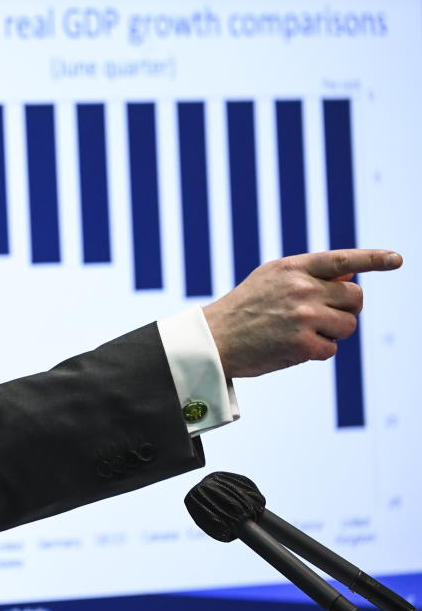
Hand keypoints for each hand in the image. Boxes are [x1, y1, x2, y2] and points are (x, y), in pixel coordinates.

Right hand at [202, 249, 401, 377]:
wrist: (214, 339)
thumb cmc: (243, 309)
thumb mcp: (270, 279)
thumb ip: (308, 275)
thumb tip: (351, 278)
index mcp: (293, 267)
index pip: (342, 260)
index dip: (373, 259)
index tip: (396, 259)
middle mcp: (301, 288)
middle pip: (355, 299)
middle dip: (346, 310)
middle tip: (323, 317)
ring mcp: (303, 316)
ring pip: (348, 325)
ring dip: (333, 332)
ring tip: (302, 333)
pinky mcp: (302, 344)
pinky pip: (331, 349)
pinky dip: (317, 351)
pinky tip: (292, 347)